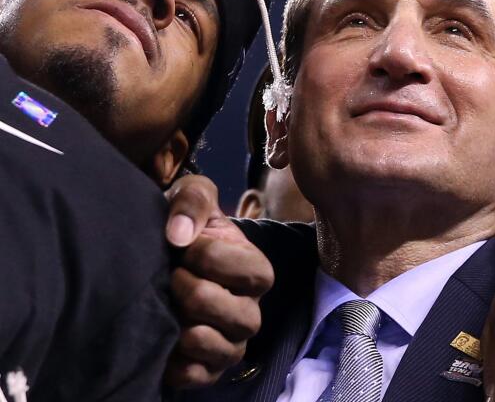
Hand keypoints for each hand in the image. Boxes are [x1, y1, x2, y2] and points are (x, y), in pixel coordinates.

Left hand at [162, 175, 274, 387]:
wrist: (158, 257)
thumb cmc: (182, 227)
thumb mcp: (191, 197)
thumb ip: (193, 200)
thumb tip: (180, 235)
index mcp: (255, 268)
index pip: (247, 270)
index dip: (207, 256)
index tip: (183, 247)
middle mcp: (251, 309)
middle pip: (239, 315)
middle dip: (195, 293)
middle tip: (171, 277)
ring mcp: (231, 342)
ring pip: (223, 348)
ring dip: (187, 328)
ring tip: (167, 307)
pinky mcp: (207, 369)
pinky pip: (199, 376)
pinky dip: (178, 363)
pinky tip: (163, 338)